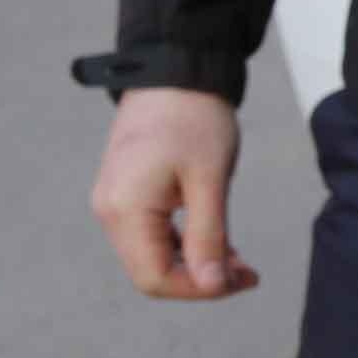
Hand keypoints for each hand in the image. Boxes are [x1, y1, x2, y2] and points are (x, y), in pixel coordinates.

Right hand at [90, 86, 261, 300]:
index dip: (199, 289)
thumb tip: (212, 286)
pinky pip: (152, 233)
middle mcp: (110, 210)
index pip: (155, 278)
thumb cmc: (194, 116)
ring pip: (153, 254)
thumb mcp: (209, 179)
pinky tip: (219, 240)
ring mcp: (115, 200)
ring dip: (195, 262)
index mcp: (124, 209)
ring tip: (239, 259)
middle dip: (200, 278)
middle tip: (247, 272)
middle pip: (151, 271)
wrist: (176, 68)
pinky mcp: (127, 191)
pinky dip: (184, 242)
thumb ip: (208, 236)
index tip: (241, 280)